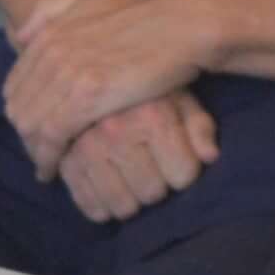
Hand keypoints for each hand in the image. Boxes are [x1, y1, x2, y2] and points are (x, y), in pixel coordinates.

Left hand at [0, 0, 221, 160]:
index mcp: (48, 32)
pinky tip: (53, 170)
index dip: (21, 111)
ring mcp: (68, 73)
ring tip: (45, 167)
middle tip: (38, 154)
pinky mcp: (88, 96)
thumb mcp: (89, 0)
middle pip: (18, 107)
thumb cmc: (145, 15)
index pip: (14, 84)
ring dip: (34, 150)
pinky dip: (48, 157)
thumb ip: (51, 11)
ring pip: (31, 124)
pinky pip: (53, 134)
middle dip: (25, 135)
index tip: (33, 130)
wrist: (182, 24)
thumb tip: (20, 35)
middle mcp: (51, 52)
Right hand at [51, 94, 218, 224]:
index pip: (183, 175)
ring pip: (123, 207)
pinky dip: (103, 206)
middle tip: (150, 165)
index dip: (185, 169)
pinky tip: (108, 188)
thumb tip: (209, 156)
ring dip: (131, 199)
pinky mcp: (65, 162)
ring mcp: (86, 149)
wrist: (88, 67)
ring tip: (130, 177)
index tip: (176, 156)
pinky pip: (91, 206)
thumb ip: (198, 125)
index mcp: (151, 115)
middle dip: (158, 184)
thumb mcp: (178, 95)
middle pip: (153, 194)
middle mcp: (116, 133)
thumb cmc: (142, 86)